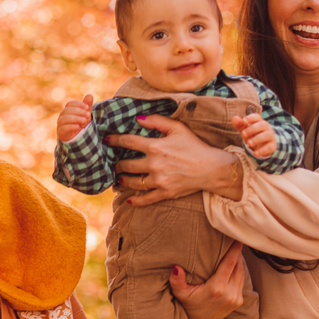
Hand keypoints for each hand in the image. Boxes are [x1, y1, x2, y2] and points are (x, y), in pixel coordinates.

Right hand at [57, 94, 93, 141]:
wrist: (77, 137)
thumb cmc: (80, 123)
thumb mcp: (86, 114)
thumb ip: (87, 105)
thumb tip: (89, 95)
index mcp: (67, 110)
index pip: (70, 104)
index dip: (78, 104)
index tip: (87, 107)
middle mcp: (62, 116)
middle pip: (66, 110)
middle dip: (78, 112)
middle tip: (88, 114)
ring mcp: (60, 124)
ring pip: (64, 119)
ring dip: (75, 119)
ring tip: (84, 120)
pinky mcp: (61, 133)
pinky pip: (63, 128)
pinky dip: (71, 127)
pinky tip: (78, 127)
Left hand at [108, 114, 235, 206]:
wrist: (212, 168)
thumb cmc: (195, 146)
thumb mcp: (178, 128)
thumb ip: (157, 121)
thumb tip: (139, 119)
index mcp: (156, 147)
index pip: (129, 142)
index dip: (115, 140)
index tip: (107, 140)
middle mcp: (154, 164)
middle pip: (127, 165)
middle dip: (117, 164)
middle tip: (112, 163)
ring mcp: (159, 180)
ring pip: (134, 182)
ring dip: (123, 180)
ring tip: (118, 178)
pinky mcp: (165, 193)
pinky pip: (146, 198)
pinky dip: (136, 200)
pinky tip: (128, 199)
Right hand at [169, 241, 246, 318]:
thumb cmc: (187, 305)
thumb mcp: (180, 293)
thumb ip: (177, 281)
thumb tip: (176, 267)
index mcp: (217, 288)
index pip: (230, 263)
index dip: (235, 250)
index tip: (237, 238)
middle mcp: (229, 293)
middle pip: (238, 266)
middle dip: (237, 253)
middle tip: (234, 239)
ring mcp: (235, 298)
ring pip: (241, 273)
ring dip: (239, 261)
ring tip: (235, 249)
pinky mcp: (238, 301)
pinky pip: (241, 281)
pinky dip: (239, 270)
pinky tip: (235, 263)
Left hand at [233, 112, 274, 158]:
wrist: (264, 145)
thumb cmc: (253, 135)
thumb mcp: (245, 130)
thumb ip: (239, 125)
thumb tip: (234, 118)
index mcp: (258, 121)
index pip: (256, 117)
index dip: (250, 118)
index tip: (244, 121)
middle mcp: (266, 127)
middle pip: (261, 125)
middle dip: (252, 129)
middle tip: (243, 134)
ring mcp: (270, 136)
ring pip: (266, 135)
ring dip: (257, 139)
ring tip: (248, 143)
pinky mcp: (272, 145)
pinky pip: (268, 147)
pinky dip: (262, 150)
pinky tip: (255, 154)